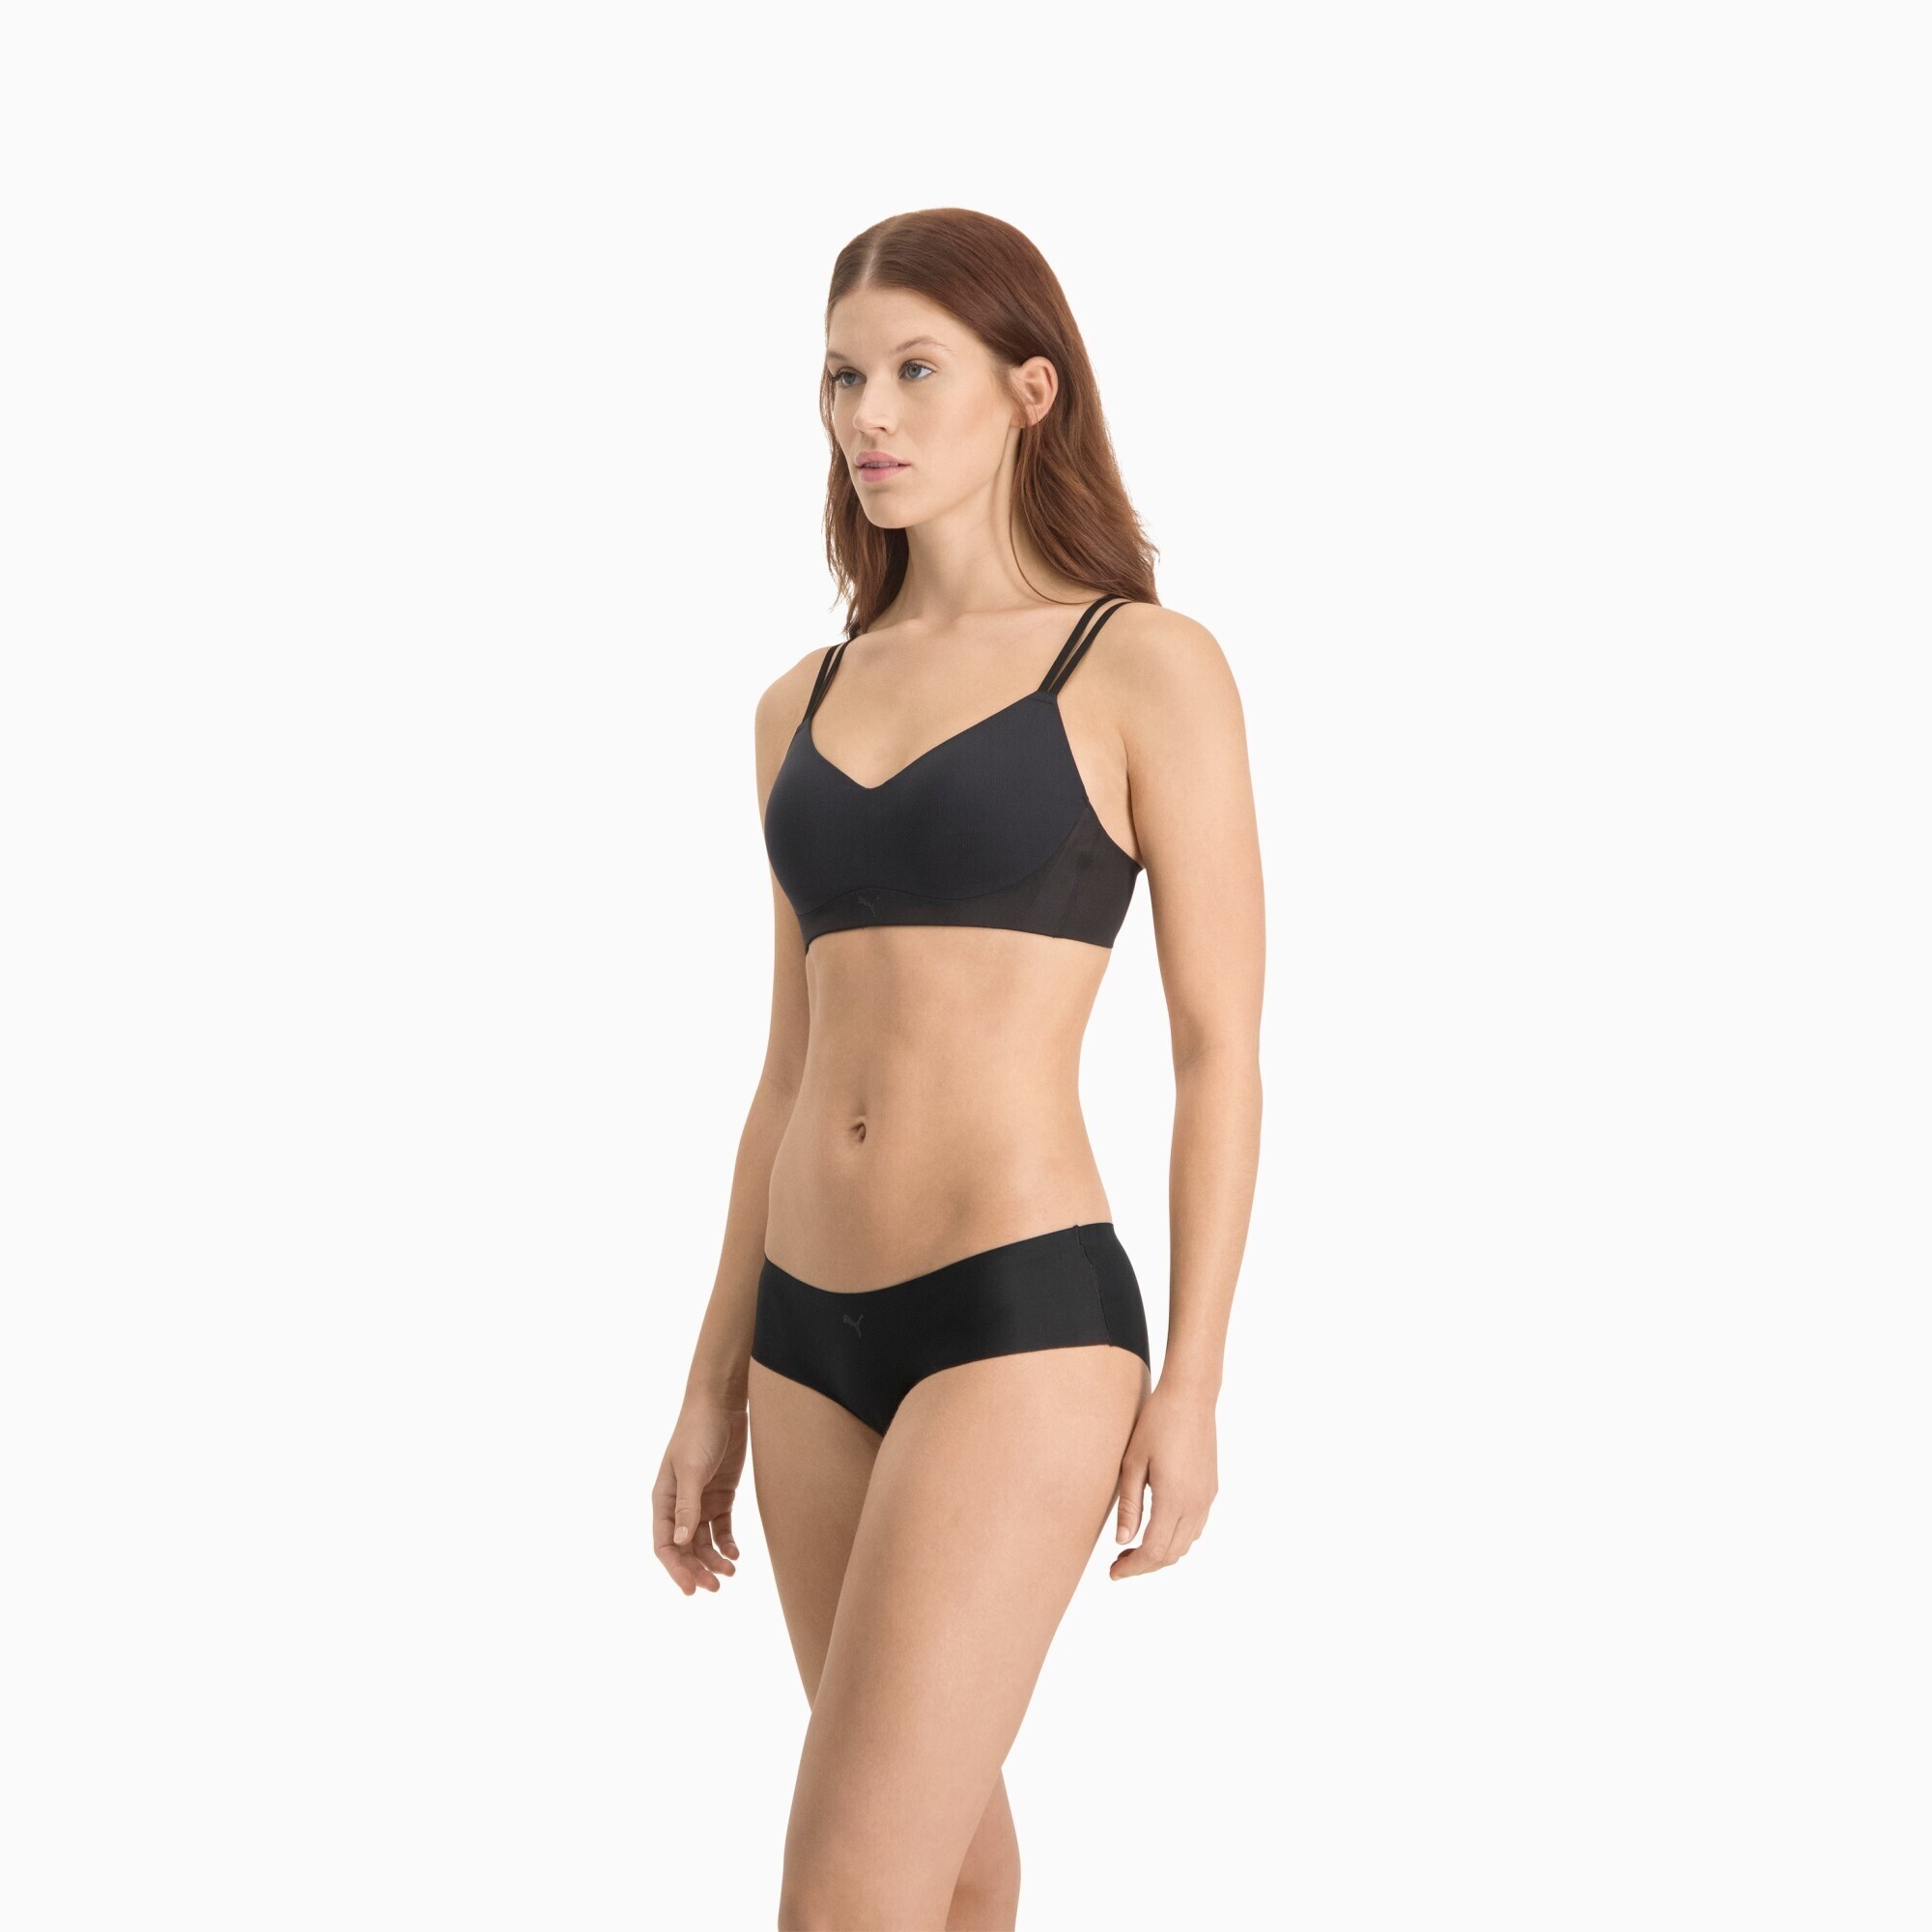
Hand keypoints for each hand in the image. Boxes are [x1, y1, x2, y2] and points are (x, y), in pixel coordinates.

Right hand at [653, 1398, 747, 1595]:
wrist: (721, 1406)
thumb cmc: (698, 1433)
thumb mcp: (692, 1469)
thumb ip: (687, 1506)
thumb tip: (679, 1543)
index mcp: (663, 1500)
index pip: (664, 1544)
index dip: (676, 1569)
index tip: (691, 1588)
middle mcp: (680, 1505)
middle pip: (685, 1548)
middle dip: (698, 1569)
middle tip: (715, 1588)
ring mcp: (701, 1501)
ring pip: (704, 1542)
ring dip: (714, 1560)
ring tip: (730, 1573)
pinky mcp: (722, 1495)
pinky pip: (722, 1528)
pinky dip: (727, 1543)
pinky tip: (736, 1555)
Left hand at [1109, 1380, 1217, 1579]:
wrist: (1191, 1397)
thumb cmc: (1156, 1424)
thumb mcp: (1132, 1463)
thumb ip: (1128, 1506)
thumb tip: (1122, 1542)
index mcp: (1174, 1500)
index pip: (1153, 1551)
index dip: (1133, 1568)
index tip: (1113, 1573)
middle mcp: (1195, 1504)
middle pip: (1171, 1554)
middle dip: (1144, 1565)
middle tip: (1118, 1564)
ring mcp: (1207, 1498)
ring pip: (1185, 1544)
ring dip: (1161, 1553)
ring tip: (1133, 1548)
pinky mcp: (1211, 1489)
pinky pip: (1195, 1527)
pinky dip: (1176, 1538)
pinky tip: (1157, 1528)